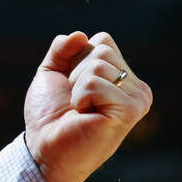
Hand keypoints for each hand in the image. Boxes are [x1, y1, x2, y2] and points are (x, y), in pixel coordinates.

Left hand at [24, 31, 152, 181]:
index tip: (72, 85)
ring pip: (99, 63)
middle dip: (76, 71)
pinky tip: (85, 115)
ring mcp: (137, 99)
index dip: (76, 58)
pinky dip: (80, 96)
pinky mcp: (130, 111)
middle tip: (76, 100)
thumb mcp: (52, 71)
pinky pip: (96, 82)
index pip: (102, 40)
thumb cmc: (49, 114)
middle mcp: (135, 87)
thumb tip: (80, 34)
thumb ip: (63, 48)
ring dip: (77, 86)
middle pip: (102, 49)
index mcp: (121, 76)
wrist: (44, 147)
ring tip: (81, 109)